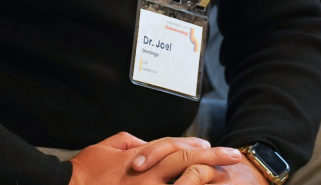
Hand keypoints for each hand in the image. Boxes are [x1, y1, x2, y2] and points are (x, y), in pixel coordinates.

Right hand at [69, 133, 241, 184]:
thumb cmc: (85, 171)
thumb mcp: (108, 146)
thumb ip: (131, 141)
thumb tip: (147, 143)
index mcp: (141, 158)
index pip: (176, 148)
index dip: (196, 146)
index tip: (213, 145)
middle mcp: (148, 176)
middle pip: (187, 163)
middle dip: (214, 159)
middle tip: (234, 156)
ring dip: (205, 180)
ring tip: (224, 176)